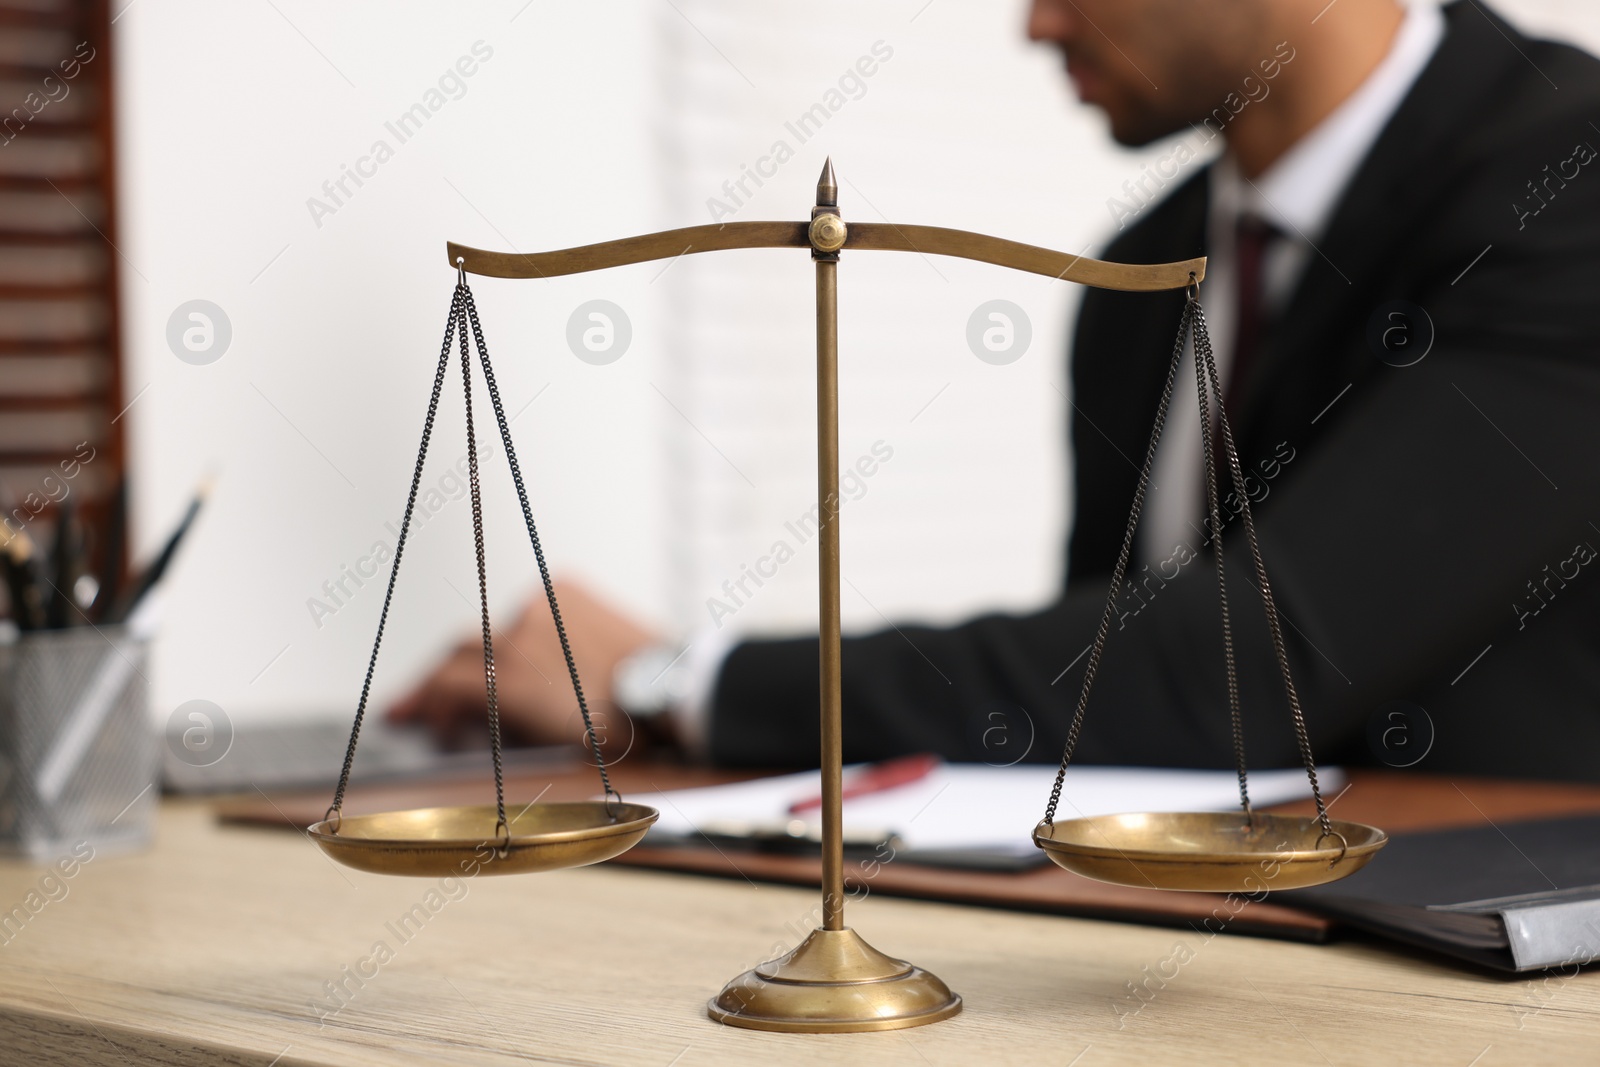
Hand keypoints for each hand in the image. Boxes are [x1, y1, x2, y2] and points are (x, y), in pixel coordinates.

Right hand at [388, 579, 657, 751]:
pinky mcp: (561, 587)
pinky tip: (544, 651)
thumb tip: (459, 721)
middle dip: (440, 677)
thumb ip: (496, 724)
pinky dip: (530, 627)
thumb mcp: (545, 742)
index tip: (400, 713)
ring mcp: (538, 607)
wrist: (668, 685)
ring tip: (507, 680)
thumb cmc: (617, 724)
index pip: (442, 683)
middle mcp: (515, 636)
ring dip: (495, 652)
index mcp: (508, 680)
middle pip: (458, 651)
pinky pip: (531, 608)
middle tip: (425, 699)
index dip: (417, 700)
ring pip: (496, 627)